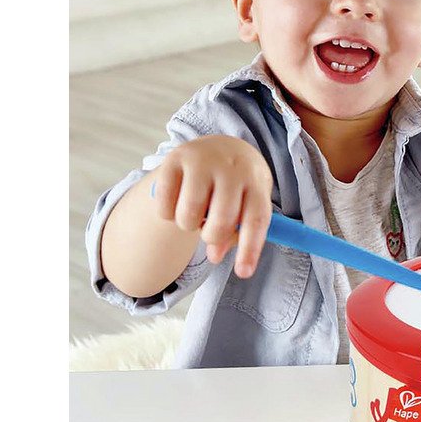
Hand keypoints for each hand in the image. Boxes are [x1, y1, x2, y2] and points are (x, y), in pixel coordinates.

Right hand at [153, 135, 273, 278]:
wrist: (220, 147)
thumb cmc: (237, 188)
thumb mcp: (246, 205)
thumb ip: (235, 234)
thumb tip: (214, 256)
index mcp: (256, 182)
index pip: (256, 220)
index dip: (250, 249)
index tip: (243, 274)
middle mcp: (231, 168)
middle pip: (222, 220)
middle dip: (213, 237)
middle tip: (209, 232)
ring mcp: (202, 160)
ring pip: (189, 214)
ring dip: (188, 226)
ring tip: (195, 215)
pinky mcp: (173, 158)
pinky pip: (164, 205)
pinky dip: (167, 215)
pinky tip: (176, 204)